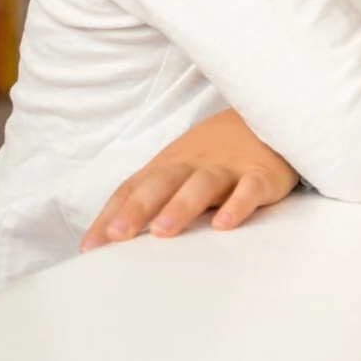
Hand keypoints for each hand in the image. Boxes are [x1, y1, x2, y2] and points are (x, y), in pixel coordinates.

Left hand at [80, 109, 298, 251]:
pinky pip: (249, 188)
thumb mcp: (181, 168)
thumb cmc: (217, 154)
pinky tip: (224, 223)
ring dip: (181, 205)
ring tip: (164, 231)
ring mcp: (229, 168)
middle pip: (162, 183)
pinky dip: (238, 203)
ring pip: (203, 184)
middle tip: (119, 236)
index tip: (91, 247)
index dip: (111, 215)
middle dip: (138, 208)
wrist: (269, 113)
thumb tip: (110, 239)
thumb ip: (152, 196)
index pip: (133, 188)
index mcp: (169, 165)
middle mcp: (194, 164)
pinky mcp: (262, 174)